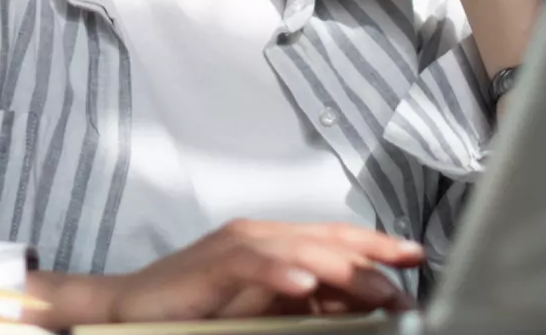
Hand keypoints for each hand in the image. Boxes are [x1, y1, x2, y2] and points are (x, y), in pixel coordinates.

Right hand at [27, 220, 422, 325]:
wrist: (127, 309)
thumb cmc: (194, 311)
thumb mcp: (262, 310)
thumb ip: (307, 303)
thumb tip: (357, 305)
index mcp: (276, 243)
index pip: (336, 236)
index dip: (377, 244)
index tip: (417, 257)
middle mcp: (260, 235)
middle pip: (326, 239)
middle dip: (371, 260)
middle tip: (404, 284)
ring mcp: (235, 245)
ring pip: (299, 249)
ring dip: (341, 269)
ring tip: (376, 288)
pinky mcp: (210, 264)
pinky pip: (252, 265)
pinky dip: (281, 275)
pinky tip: (306, 288)